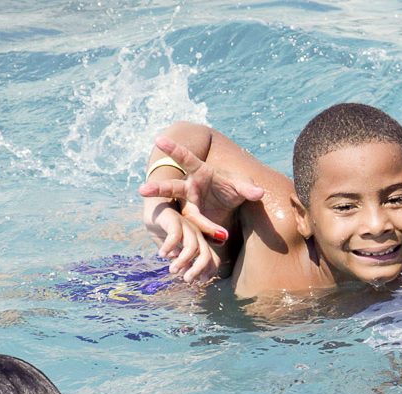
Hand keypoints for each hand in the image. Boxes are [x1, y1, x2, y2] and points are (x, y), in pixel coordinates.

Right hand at [138, 136, 264, 239]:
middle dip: (158, 188)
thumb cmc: (231, 187)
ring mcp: (188, 205)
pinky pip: (189, 228)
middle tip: (142, 190)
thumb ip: (247, 189)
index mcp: (200, 172)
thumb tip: (258, 193)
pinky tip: (187, 246)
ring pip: (180, 213)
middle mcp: (189, 188)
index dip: (174, 149)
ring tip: (172, 228)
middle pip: (172, 187)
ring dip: (175, 223)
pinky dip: (192, 237)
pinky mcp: (191, 220)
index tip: (159, 139)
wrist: (228, 203)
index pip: (186, 158)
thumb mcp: (240, 187)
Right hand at [149, 207, 220, 282]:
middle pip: (205, 254)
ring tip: (172, 270)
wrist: (153, 205)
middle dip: (198, 269)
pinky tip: (162, 254)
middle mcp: (195, 234)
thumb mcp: (174, 248)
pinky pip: (175, 235)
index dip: (209, 270)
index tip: (201, 281)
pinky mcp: (173, 219)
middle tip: (187, 280)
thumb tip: (185, 274)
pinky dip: (169, 247)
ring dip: (183, 261)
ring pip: (192, 246)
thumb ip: (180, 260)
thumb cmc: (164, 229)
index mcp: (199, 241)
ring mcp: (185, 226)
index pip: (211, 258)